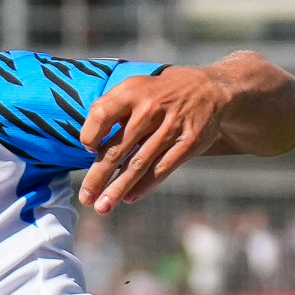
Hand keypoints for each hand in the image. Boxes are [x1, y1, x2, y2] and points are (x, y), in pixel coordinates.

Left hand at [76, 64, 242, 215]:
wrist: (209, 90)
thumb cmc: (160, 93)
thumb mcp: (135, 87)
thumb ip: (112, 108)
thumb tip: (88, 140)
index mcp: (132, 93)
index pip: (101, 114)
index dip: (90, 134)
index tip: (89, 150)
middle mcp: (149, 110)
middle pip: (118, 149)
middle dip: (98, 177)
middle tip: (85, 197)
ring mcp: (170, 128)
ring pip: (139, 164)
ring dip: (118, 188)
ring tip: (103, 207)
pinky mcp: (188, 143)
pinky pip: (162, 169)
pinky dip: (144, 186)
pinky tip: (129, 197)